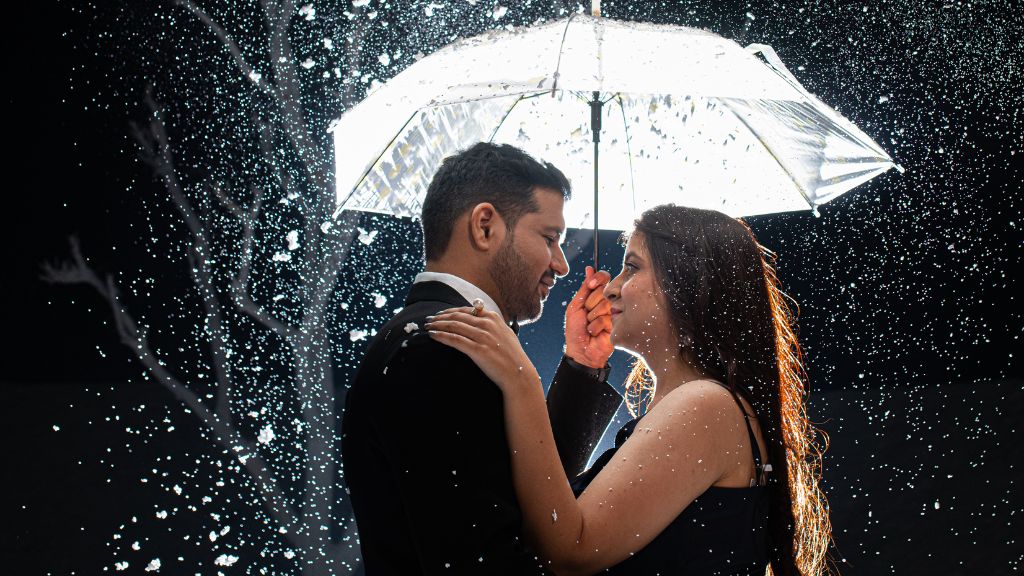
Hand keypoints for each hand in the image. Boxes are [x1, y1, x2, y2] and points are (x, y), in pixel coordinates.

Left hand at [424, 307, 538, 393]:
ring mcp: (483, 336)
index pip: (466, 310)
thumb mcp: (505, 333)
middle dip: (440, 317)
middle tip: (428, 320)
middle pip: (457, 316)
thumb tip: (481, 315)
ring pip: (454, 326)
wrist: (519, 374)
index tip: (439, 314)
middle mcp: (487, 324)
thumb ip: (493, 323)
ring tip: (427, 326)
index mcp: (493, 317)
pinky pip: (455, 340)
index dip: (450, 311)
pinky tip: (432, 335)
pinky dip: (441, 336)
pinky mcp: (478, 350)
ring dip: (437, 325)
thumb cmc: (511, 356)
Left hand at [564, 265, 613, 368]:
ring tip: (590, 326)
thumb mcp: (576, 306)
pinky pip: (606, 319)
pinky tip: (595, 333)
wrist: (580, 350)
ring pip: (605, 305)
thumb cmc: (575, 330)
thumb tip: (590, 268)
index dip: (598, 279)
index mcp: (597, 295)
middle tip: (586, 315)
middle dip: (590, 304)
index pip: (605, 277)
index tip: (591, 285)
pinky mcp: (618, 325)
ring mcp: (614, 313)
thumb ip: (585, 288)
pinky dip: (595, 326)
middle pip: (604, 290)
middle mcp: (608, 302)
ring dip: (592, 317)